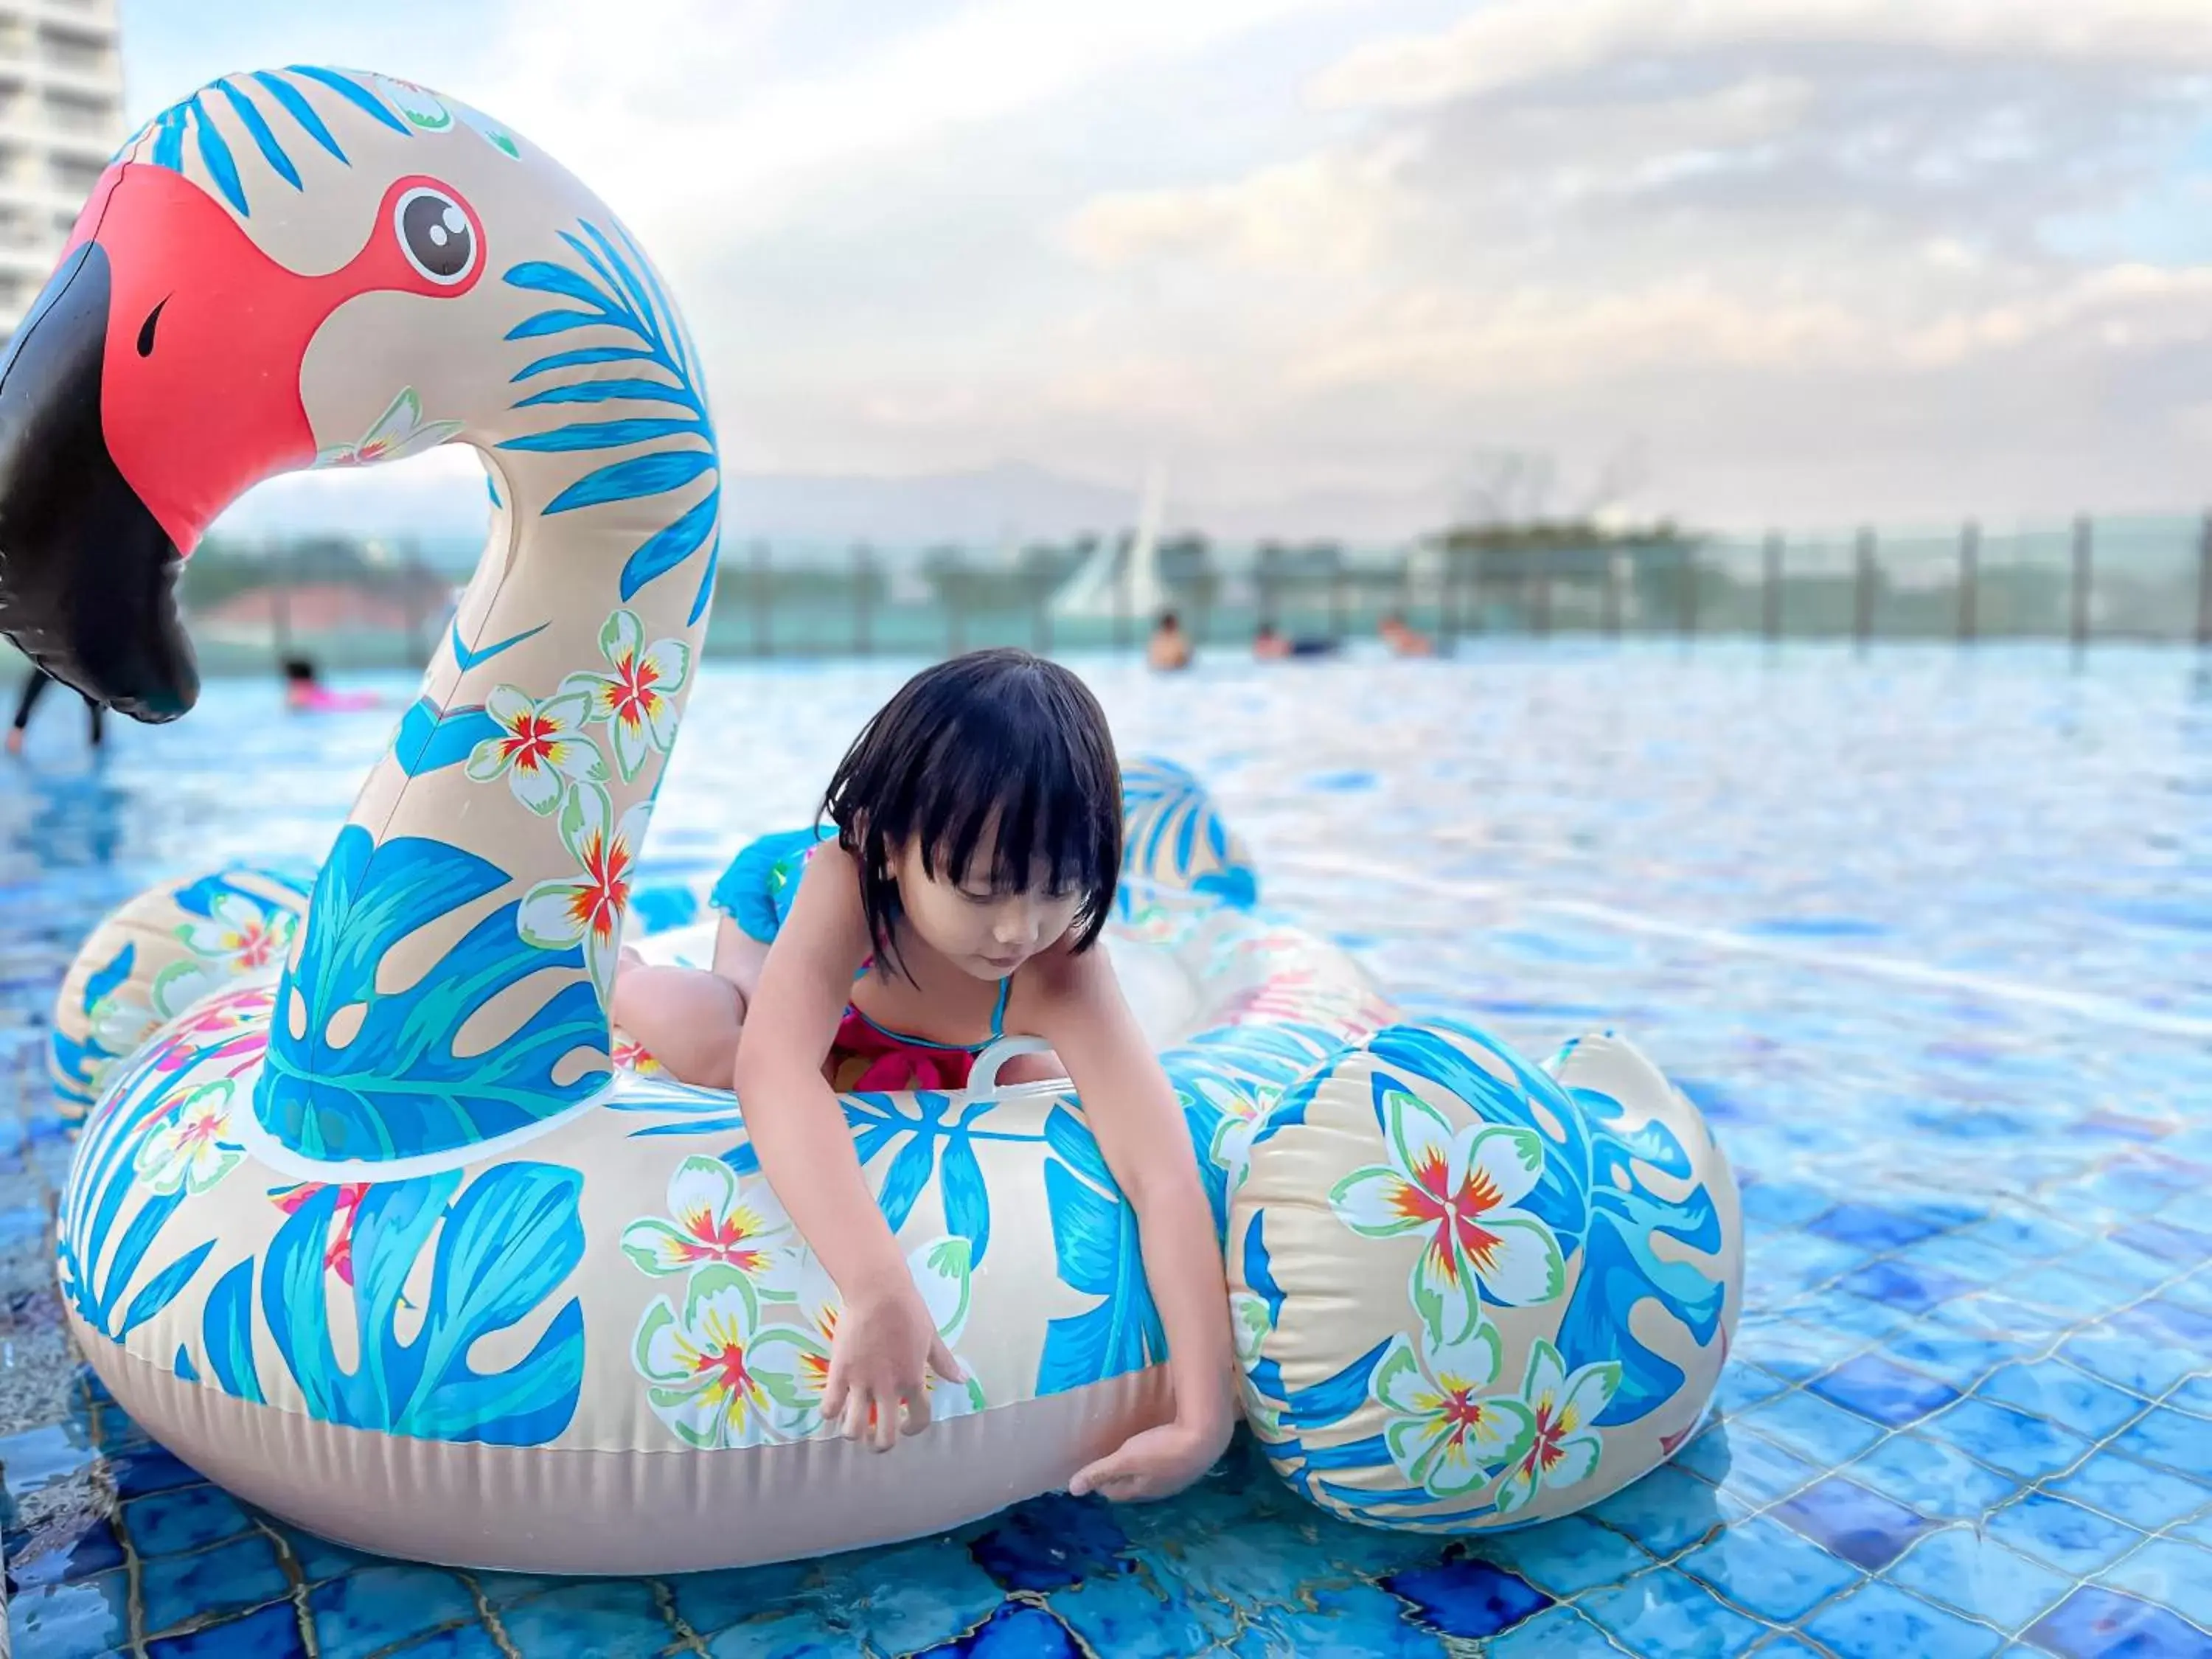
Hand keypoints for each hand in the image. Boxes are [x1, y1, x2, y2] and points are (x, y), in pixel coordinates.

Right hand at [820, 1281, 963, 1452]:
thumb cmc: (908, 1310)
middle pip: (884, 1437)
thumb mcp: (931, 1337)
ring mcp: (861, 1382)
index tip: (906, 1426)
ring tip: (853, 1423)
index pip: (920, 1419)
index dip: (914, 1429)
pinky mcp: (839, 1373)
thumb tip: (961, 1380)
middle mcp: (888, 1388)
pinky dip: (829, 1413)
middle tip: (874, 1435)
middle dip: (879, 1444)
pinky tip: (834, 1404)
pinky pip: (829, 1407)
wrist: (877, 1291)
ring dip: (853, 1432)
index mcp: (913, 1380)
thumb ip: (944, 1362)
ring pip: (852, 1429)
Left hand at [1069, 1411, 1234, 1502]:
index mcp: (1140, 1490)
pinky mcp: (1188, 1465)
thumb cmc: (1162, 1449)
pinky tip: (1159, 1445)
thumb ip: (1100, 1471)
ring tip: (1132, 1452)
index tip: (1093, 1466)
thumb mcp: (1126, 1458)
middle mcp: (1158, 1490)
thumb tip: (1072, 1490)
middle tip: (1109, 1458)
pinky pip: (1165, 1466)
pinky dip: (1156, 1459)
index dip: (1100, 1481)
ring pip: (1150, 1478)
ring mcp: (1175, 1479)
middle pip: (1131, 1487)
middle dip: (1119, 1476)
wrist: (1206, 1438)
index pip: (1113, 1492)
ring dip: (1139, 1469)